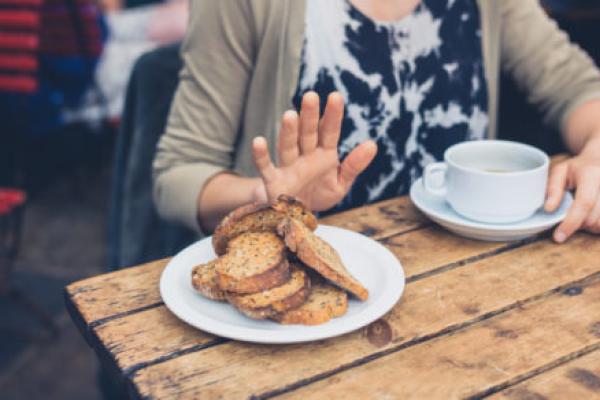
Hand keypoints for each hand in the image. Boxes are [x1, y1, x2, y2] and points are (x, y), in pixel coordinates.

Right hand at [251, 91, 376, 210]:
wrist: (298, 216)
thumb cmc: (320, 194)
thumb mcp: (341, 183)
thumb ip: (354, 165)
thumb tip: (372, 145)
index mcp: (324, 154)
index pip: (329, 131)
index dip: (332, 115)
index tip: (335, 96)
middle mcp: (305, 156)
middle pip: (307, 133)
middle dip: (309, 116)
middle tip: (311, 96)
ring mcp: (288, 167)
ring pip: (288, 146)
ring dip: (288, 132)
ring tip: (290, 115)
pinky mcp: (274, 181)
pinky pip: (266, 167)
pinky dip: (261, 156)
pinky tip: (258, 142)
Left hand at [545, 144, 599, 241]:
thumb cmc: (578, 168)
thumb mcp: (560, 171)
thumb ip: (553, 188)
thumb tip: (549, 208)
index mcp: (591, 174)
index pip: (584, 203)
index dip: (571, 222)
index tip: (558, 236)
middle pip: (594, 217)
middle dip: (578, 223)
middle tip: (570, 215)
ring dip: (590, 226)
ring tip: (583, 213)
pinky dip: (598, 225)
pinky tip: (593, 215)